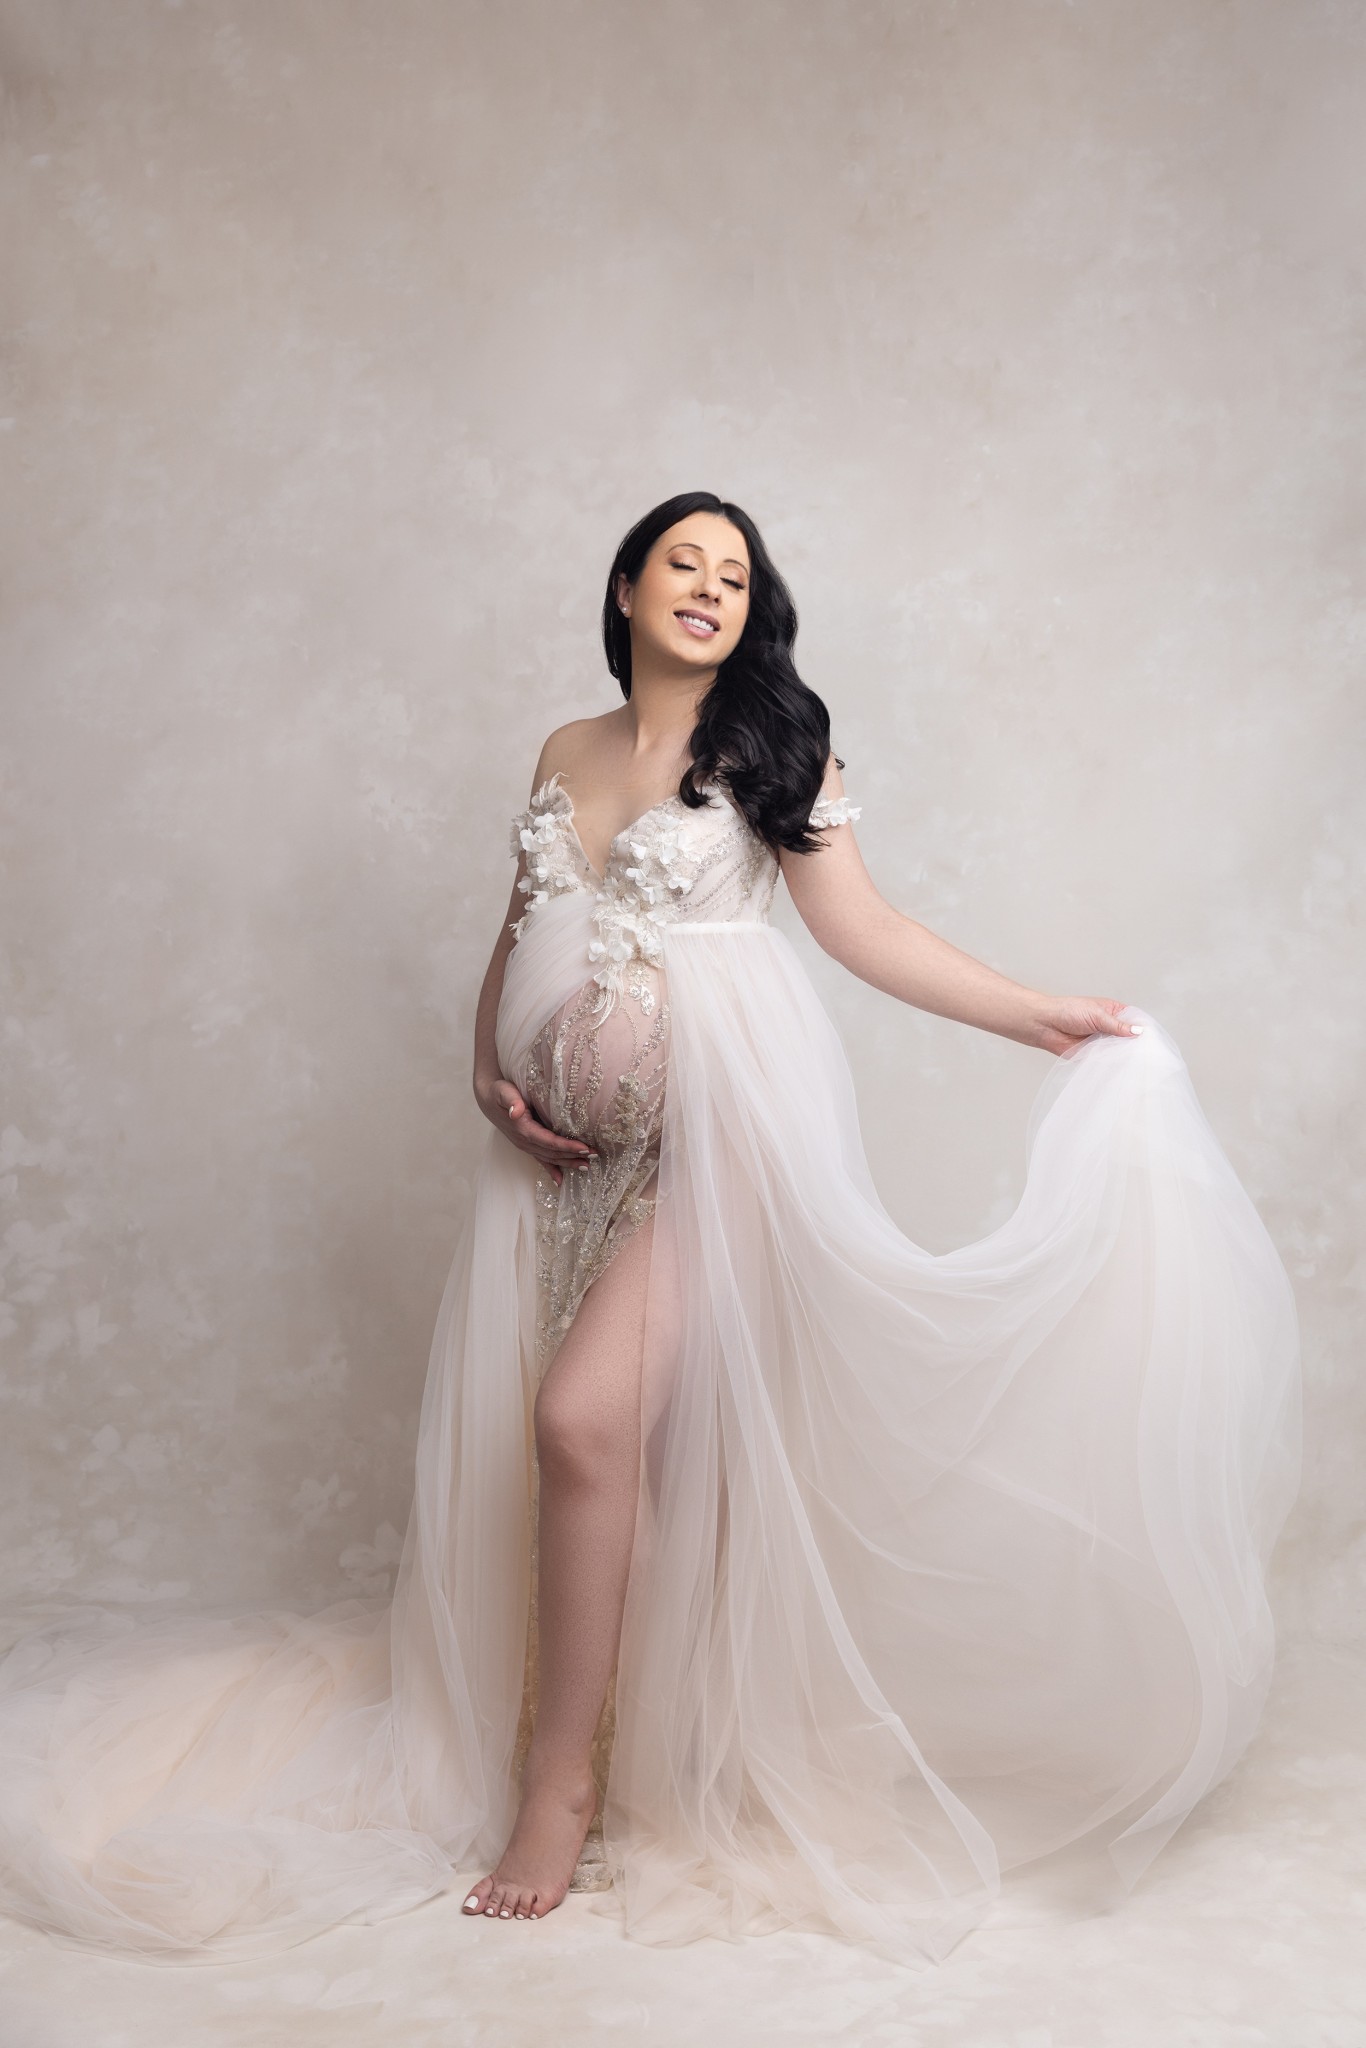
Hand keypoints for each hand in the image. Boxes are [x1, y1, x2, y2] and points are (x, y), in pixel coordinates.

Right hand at [475, 1075, 595, 1184]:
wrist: (488, 1098)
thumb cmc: (499, 1092)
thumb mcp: (503, 1092)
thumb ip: (511, 1100)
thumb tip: (516, 1111)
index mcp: (523, 1129)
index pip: (549, 1141)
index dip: (567, 1145)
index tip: (584, 1147)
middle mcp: (525, 1141)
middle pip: (553, 1153)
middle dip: (574, 1155)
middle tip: (595, 1156)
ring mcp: (526, 1145)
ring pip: (550, 1158)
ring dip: (568, 1163)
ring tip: (587, 1166)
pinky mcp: (527, 1145)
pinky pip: (541, 1160)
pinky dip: (552, 1170)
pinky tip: (561, 1181)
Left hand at [1030, 996, 1144, 1058]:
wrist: (1045, 1025)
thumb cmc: (1068, 1011)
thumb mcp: (1097, 1015)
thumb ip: (1117, 1025)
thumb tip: (1139, 1031)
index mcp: (1114, 1012)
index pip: (1135, 1020)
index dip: (1144, 1029)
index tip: (1154, 1039)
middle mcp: (1111, 1028)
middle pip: (1130, 1038)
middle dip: (1136, 1045)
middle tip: (1148, 1055)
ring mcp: (1103, 1042)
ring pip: (1120, 1051)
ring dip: (1125, 1056)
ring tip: (1136, 1063)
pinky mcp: (1095, 1055)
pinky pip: (1108, 1061)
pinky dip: (1113, 1064)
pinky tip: (1120, 1067)